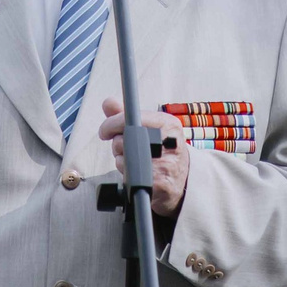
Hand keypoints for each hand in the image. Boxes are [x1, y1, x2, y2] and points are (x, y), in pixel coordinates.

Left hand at [98, 99, 186, 220]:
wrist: (181, 179)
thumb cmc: (162, 149)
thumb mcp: (152, 127)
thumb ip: (126, 114)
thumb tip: (107, 103)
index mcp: (168, 124)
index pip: (131, 119)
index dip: (112, 124)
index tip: (105, 131)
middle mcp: (169, 142)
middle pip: (124, 139)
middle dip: (117, 144)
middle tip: (125, 147)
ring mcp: (164, 163)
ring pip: (123, 158)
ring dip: (121, 160)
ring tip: (136, 161)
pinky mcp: (157, 183)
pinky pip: (127, 176)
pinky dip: (126, 175)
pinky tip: (138, 174)